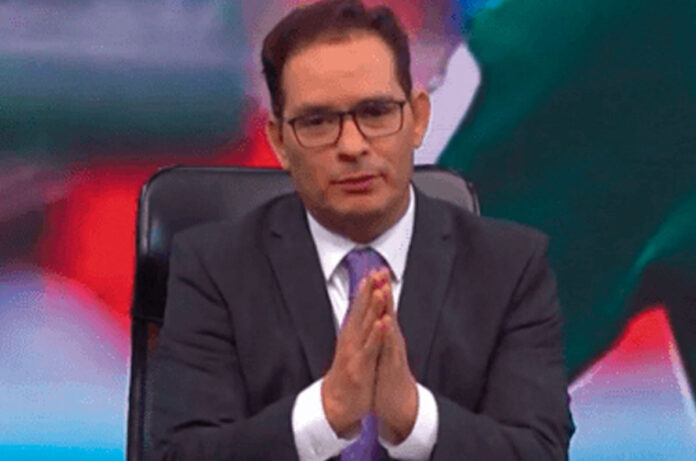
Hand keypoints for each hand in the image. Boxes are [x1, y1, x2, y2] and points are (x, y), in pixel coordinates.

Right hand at [322, 269, 387, 437]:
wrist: (336, 405)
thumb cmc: (347, 374)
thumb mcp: (351, 348)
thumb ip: (357, 330)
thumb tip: (361, 311)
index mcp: (350, 335)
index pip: (359, 307)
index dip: (366, 288)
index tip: (373, 270)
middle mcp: (351, 340)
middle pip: (360, 311)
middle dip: (369, 290)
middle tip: (376, 271)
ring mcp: (354, 353)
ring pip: (365, 326)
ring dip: (372, 308)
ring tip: (380, 290)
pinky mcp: (360, 367)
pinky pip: (370, 349)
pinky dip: (376, 336)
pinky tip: (383, 323)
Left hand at [372, 276, 417, 444]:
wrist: (399, 404)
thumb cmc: (388, 375)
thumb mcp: (383, 350)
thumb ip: (381, 332)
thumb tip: (378, 315)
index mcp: (387, 335)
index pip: (382, 308)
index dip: (378, 288)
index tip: (374, 269)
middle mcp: (392, 340)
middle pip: (389, 310)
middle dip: (385, 290)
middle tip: (381, 269)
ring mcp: (394, 351)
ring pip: (391, 325)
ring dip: (388, 307)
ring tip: (385, 288)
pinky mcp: (394, 365)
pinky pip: (390, 348)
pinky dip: (388, 334)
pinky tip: (386, 322)